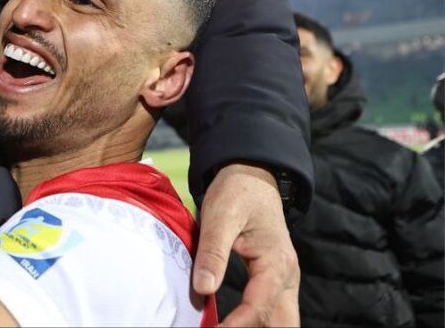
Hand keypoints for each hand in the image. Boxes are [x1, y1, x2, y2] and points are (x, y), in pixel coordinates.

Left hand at [194, 163, 299, 325]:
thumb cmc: (236, 193)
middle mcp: (287, 276)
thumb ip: (213, 253)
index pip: (260, 307)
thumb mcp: (219, 217)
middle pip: (282, 324)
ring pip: (282, 322)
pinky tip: (234, 326)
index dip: (237, 325)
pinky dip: (258, 324)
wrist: (252, 177)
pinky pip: (273, 312)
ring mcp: (285, 281)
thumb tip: (203, 289)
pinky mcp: (275, 281)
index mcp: (277, 262)